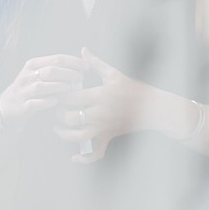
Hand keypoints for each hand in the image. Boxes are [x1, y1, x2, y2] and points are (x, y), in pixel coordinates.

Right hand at [0, 54, 87, 130]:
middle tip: (81, 77)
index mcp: (32, 64)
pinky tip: (57, 101)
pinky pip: (35, 103)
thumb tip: (80, 66)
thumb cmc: (30, 89)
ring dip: (59, 86)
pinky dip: (47, 101)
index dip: (73, 61)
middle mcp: (26, 76)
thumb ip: (55, 68)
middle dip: (68, 73)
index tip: (86, 66)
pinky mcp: (22, 106)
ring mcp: (23, 91)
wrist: (7, 107)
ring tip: (72, 88)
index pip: (56, 58)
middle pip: (51, 71)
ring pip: (42, 86)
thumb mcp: (38, 74)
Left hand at [54, 48, 152, 163]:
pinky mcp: (109, 136)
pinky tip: (74, 157)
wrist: (151, 107)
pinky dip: (84, 158)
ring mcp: (104, 127)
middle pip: (70, 117)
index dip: (60, 96)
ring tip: (59, 128)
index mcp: (100, 95)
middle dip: (59, 114)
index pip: (71, 97)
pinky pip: (96, 153)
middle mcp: (100, 113)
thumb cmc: (132, 88)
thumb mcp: (113, 74)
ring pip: (78, 136)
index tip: (57, 93)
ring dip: (64, 134)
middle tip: (57, 109)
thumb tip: (83, 50)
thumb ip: (95, 63)